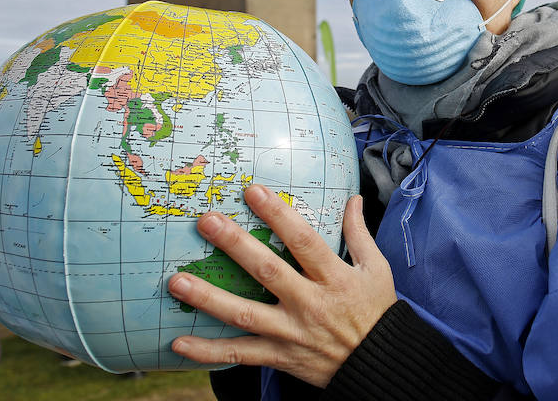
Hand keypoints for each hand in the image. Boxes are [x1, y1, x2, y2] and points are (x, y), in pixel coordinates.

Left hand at [168, 184, 396, 387]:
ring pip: (245, 315)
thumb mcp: (377, 270)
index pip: (303, 241)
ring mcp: (291, 333)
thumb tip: (353, 200)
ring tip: (177, 281)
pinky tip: (178, 342)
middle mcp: (310, 304)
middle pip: (268, 271)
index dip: (279, 215)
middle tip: (207, 222)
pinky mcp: (280, 356)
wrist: (380, 366)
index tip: (253, 191)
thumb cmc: (377, 312)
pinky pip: (240, 355)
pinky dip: (208, 352)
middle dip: (235, 245)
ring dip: (209, 298)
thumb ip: (359, 234)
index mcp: (334, 278)